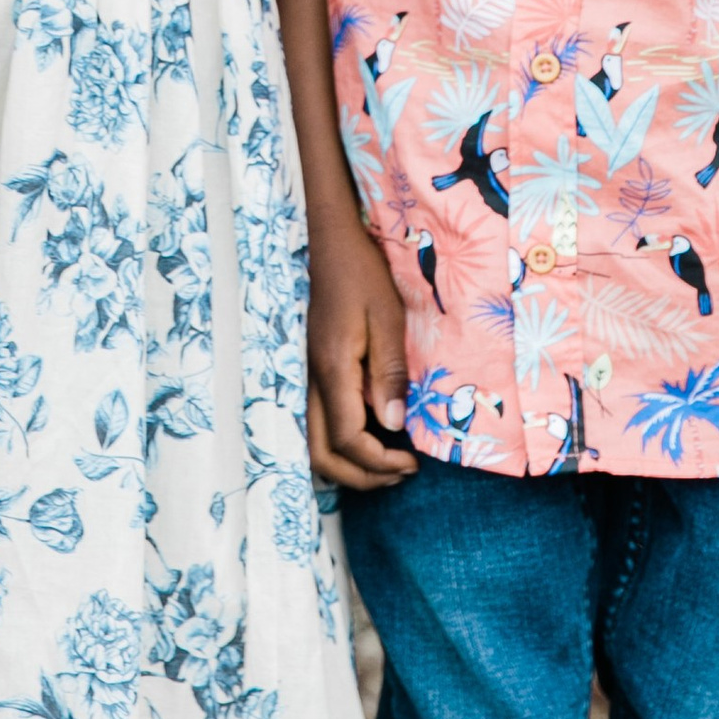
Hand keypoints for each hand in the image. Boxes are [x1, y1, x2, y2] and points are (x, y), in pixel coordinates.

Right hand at [306, 217, 416, 490]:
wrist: (329, 242)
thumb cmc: (362, 273)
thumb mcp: (387, 318)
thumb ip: (388, 373)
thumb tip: (393, 426)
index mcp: (333, 370)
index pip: (349, 440)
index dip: (380, 462)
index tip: (413, 462)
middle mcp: (311, 381)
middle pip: (323, 456)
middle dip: (362, 476)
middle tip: (401, 472)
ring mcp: (305, 377)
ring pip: (313, 444)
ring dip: (348, 465)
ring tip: (388, 462)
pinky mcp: (309, 371)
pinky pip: (315, 424)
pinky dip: (338, 446)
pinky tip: (368, 434)